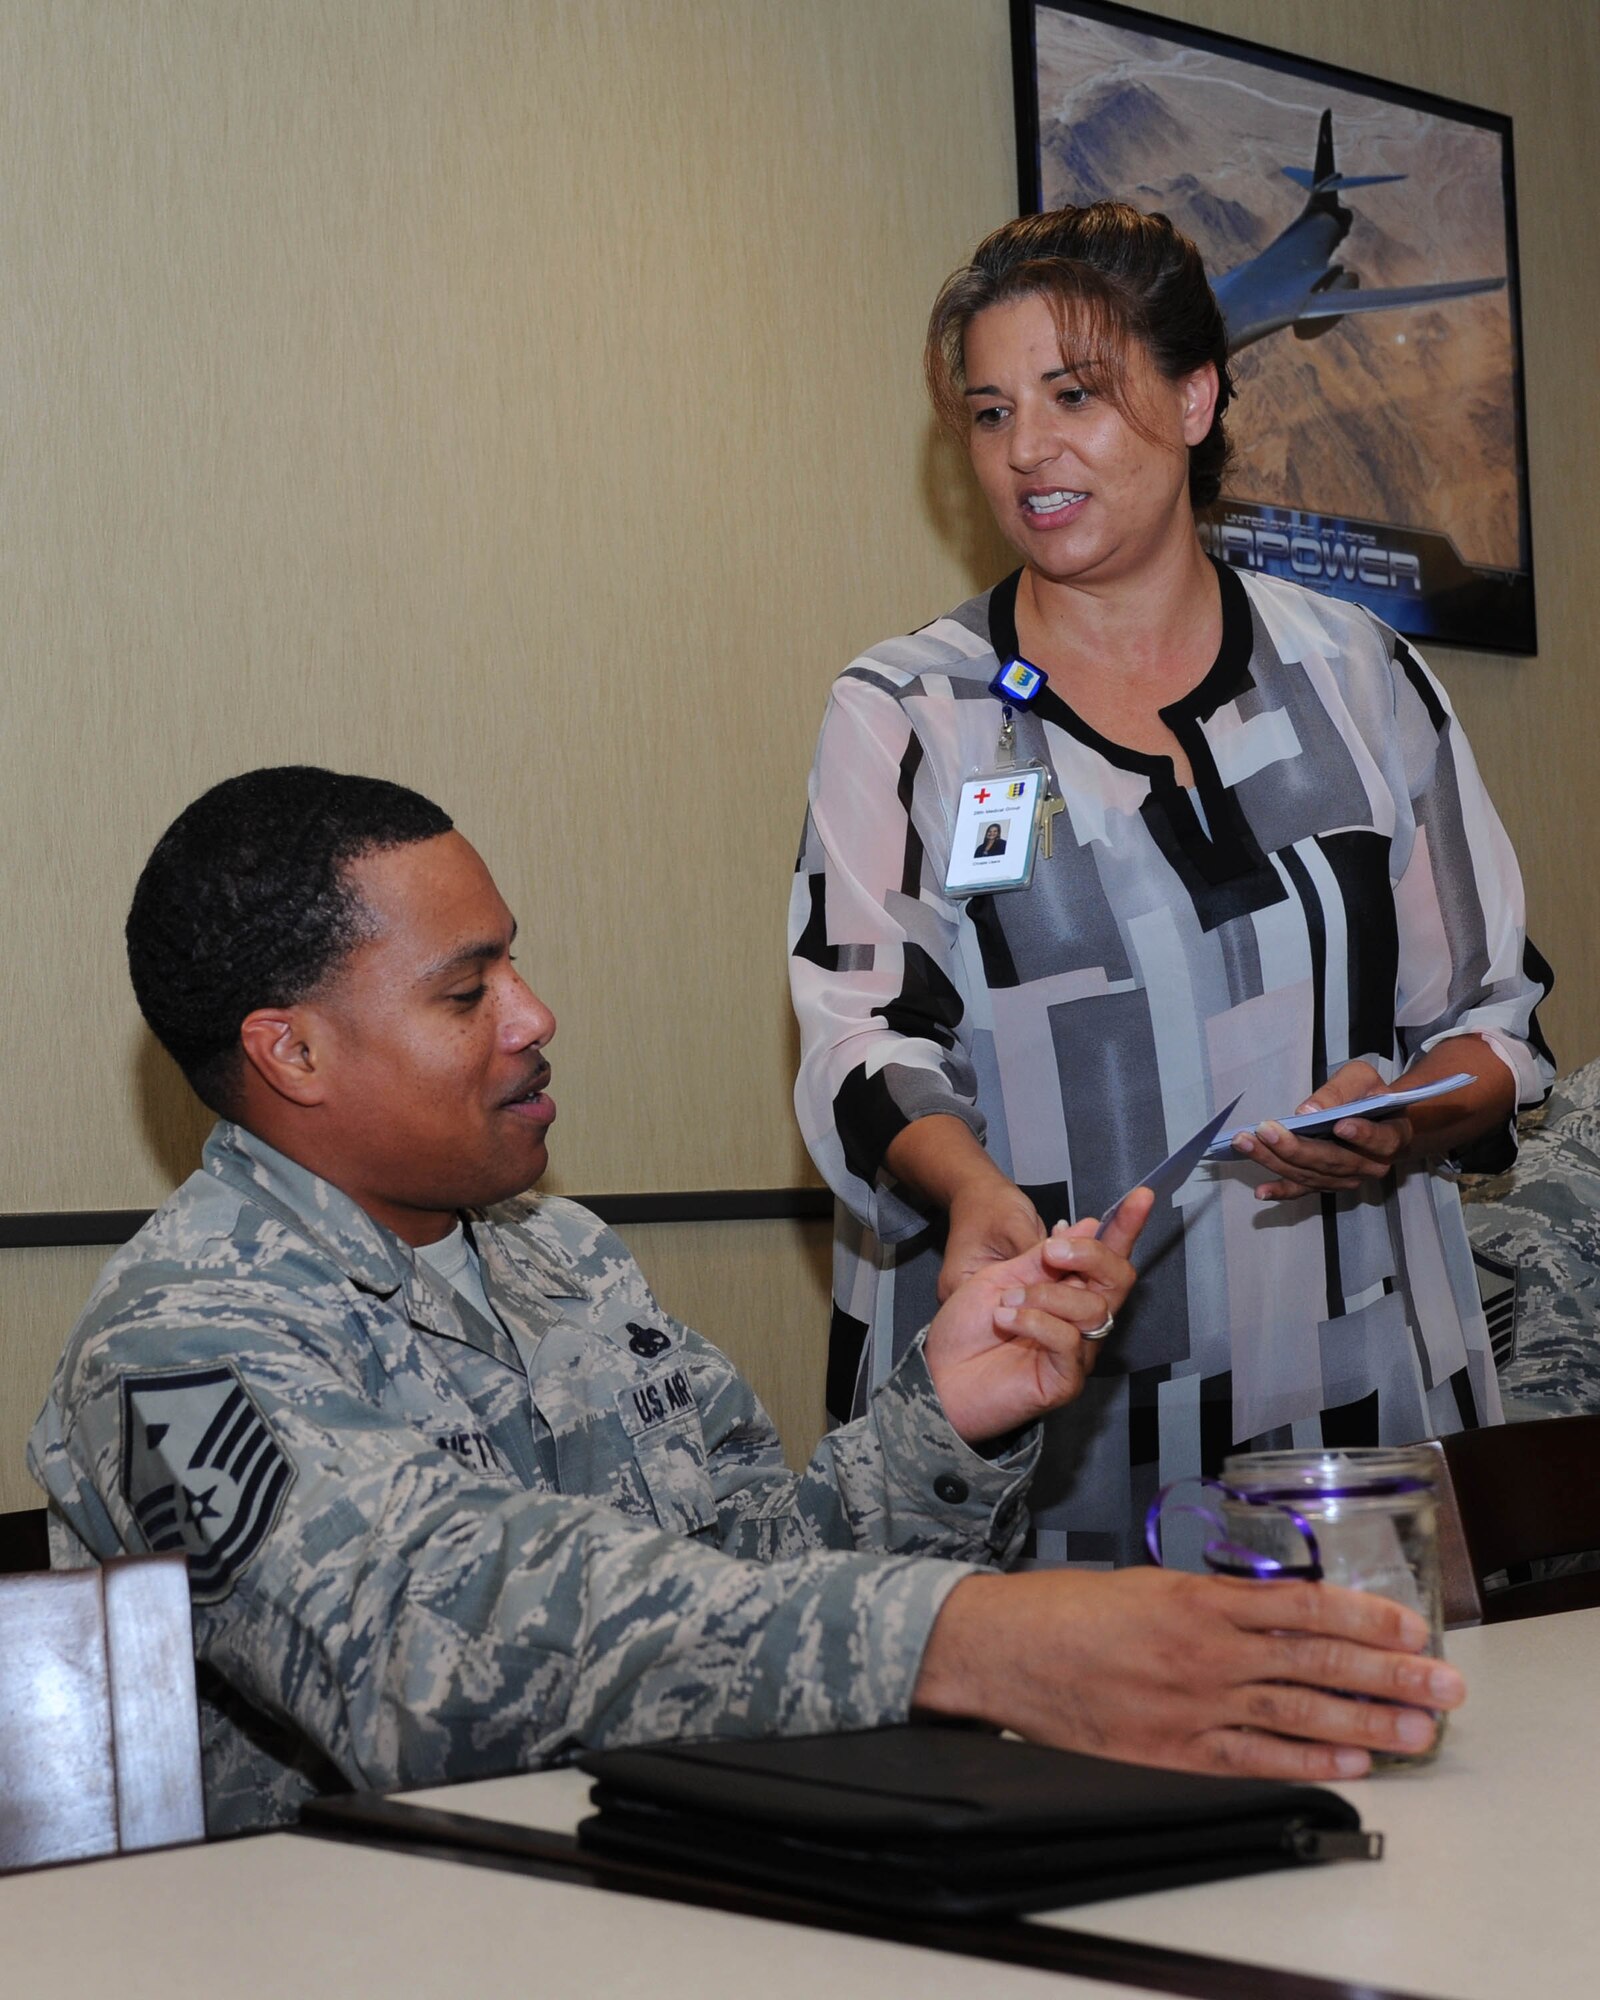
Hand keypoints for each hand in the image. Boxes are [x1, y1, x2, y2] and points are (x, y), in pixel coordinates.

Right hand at [914, 1566, 1465, 1781]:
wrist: (1003, 1649)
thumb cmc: (1067, 1610)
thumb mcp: (1148, 1583)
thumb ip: (1213, 1600)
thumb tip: (1277, 1613)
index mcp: (1198, 1599)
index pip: (1303, 1607)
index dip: (1365, 1618)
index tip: (1411, 1627)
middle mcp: (1205, 1653)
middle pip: (1317, 1663)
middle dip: (1389, 1675)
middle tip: (1443, 1685)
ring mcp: (1192, 1706)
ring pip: (1299, 1714)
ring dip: (1368, 1723)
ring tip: (1419, 1731)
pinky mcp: (1172, 1751)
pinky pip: (1255, 1759)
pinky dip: (1307, 1759)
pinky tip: (1350, 1761)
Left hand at [924, 1188, 1152, 1443]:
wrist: (936, 1375)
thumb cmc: (965, 1328)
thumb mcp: (1002, 1276)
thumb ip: (1044, 1256)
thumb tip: (1089, 1224)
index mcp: (1068, 1292)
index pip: (1109, 1257)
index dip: (1127, 1227)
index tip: (1143, 1195)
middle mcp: (1080, 1321)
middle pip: (1117, 1280)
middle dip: (1090, 1255)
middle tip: (1050, 1253)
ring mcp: (1076, 1353)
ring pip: (1094, 1309)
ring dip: (1045, 1295)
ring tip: (1006, 1301)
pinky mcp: (1065, 1381)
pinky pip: (1070, 1342)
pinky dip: (1037, 1322)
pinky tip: (1007, 1320)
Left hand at [1234, 1060, 1411, 1200]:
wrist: (1375, 1119)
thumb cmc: (1368, 1095)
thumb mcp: (1361, 1079)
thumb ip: (1340, 1091)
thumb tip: (1308, 1110)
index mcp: (1391, 1136)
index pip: (1380, 1140)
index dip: (1362, 1135)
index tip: (1340, 1125)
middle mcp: (1371, 1165)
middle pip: (1333, 1161)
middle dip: (1295, 1147)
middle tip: (1265, 1130)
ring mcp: (1348, 1179)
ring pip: (1311, 1174)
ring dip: (1275, 1160)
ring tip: (1246, 1143)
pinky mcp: (1326, 1183)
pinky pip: (1303, 1190)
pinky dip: (1281, 1191)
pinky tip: (1261, 1192)